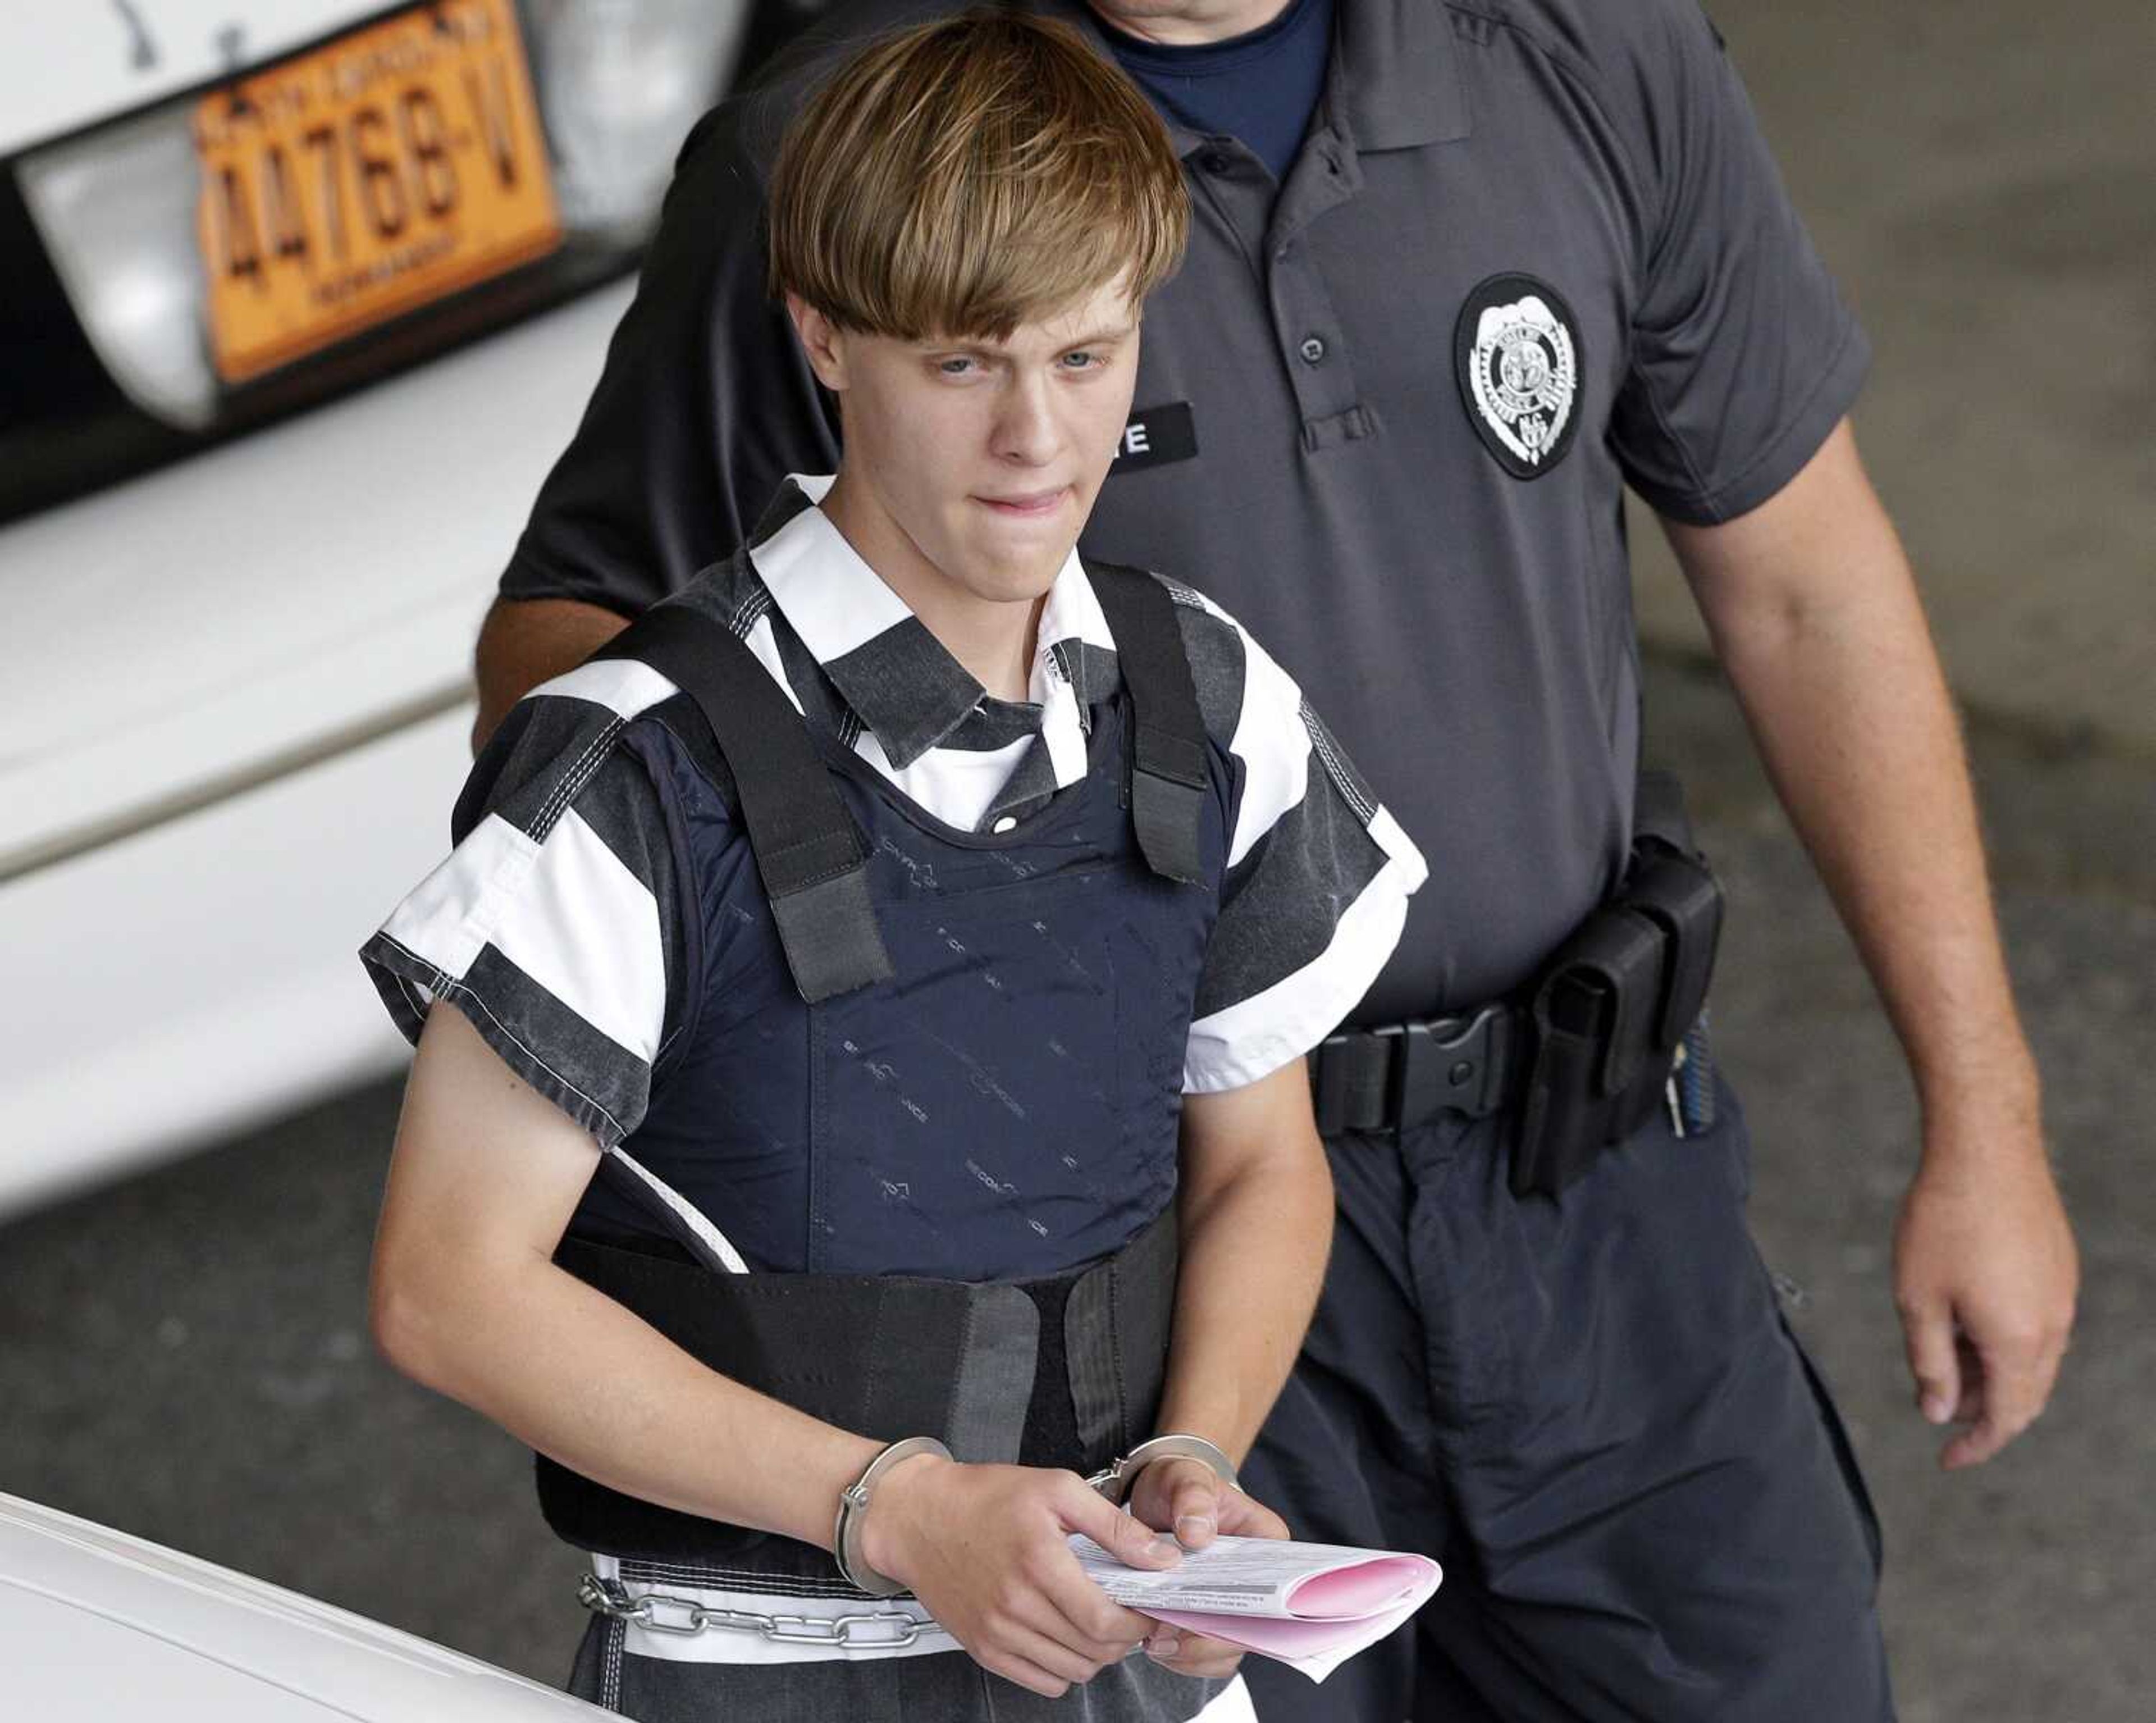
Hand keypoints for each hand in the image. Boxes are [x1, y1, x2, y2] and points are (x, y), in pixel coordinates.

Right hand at [859, 1456, 1179, 1696]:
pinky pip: (1040, 1682)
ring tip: (1098, 1623)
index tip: (1149, 1610)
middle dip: (1124, 1639)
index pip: (1103, 1620)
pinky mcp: (982, 1648)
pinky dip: (1064, 1669)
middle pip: (1091, 1651)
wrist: (917, 1517)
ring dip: (1097, 1655)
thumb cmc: (985, 1497)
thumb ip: (1114, 1525)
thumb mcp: (1057, 1489)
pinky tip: (1066, 1636)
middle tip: (1130, 1615)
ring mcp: (996, 1632)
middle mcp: (1014, 1604)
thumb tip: (1160, 1558)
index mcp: (1038, 1560)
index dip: (1137, 1623)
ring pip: (1070, 1672)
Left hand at [1124, 1456, 1289, 1679]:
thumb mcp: (1185, 1477)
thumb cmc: (1181, 1483)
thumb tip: (1197, 1535)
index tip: (1207, 1620)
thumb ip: (1193, 1498)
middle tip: (1165, 1636)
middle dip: (1207, 1641)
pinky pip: (1203, 1655)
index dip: (1247, 1614)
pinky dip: (1179, 1656)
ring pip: (1226, 1650)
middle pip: (1250, 1630)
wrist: (1159, 1496)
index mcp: (1269, 1544)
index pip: (1277, 1590)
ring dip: (1190, 1654)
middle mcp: (1260, 1582)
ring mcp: (1235, 1604)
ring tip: (1154, 1641)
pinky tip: (1154, 1641)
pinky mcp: (1209, 1618)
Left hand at [1893, 1122, 2077, 1468]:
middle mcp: (2053, 1326)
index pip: (2005, 1418)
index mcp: (2019, 1341)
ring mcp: (2061, 1296)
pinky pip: (2039, 1328)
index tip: (1948, 1460)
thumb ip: (1930, 1362)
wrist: (1985, 1151)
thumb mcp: (1919, 1298)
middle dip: (1984, 1413)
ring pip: (2033, 1362)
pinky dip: (2006, 1343)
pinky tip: (1968, 1325)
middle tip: (1939, 1408)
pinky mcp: (2058, 1270)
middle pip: (2025, 1396)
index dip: (1976, 1445)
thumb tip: (1938, 1411)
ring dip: (1993, 1376)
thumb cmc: (1943, 1221)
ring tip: (1945, 1364)